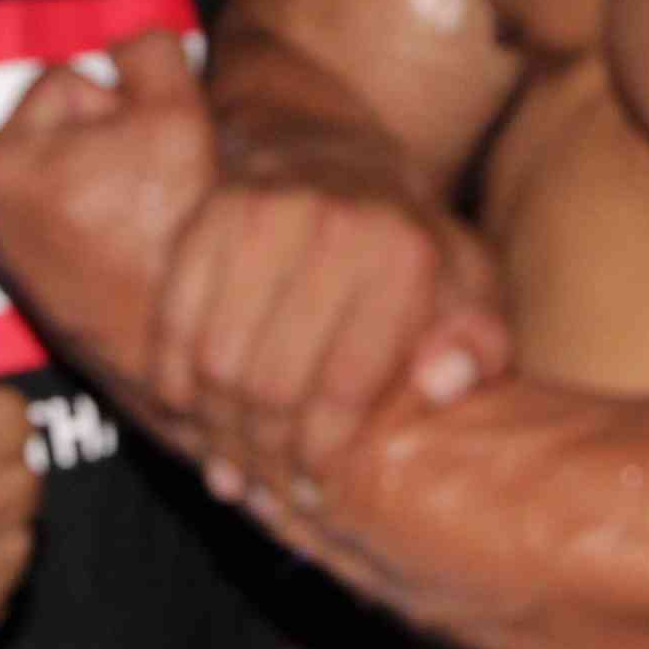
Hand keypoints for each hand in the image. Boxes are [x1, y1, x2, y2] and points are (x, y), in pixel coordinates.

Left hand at [0, 31, 221, 385]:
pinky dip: (99, 221)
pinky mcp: (28, 282)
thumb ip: (147, 50)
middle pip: (62, 127)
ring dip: (108, 181)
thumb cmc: (174, 230)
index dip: (125, 108)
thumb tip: (129, 47)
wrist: (184, 341)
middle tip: (148, 191)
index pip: (68, 82)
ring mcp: (2, 249)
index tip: (146, 156)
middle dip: (110, 143)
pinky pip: (71, 216)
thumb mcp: (174, 108)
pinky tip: (129, 249)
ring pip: (70, 171)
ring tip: (140, 223)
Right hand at [155, 164, 504, 509]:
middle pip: (273, 383)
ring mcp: (265, 214)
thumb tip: (443, 383)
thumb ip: (476, 345)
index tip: (314, 492)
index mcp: (405, 256)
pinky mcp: (209, 215)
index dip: (322, 455)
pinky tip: (187, 412)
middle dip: (264, 453)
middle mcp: (335, 226)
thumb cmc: (410, 250)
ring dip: (214, 426)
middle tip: (264, 487)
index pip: (345, 387)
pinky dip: (172, 376)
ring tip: (228, 463)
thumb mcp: (469, 291)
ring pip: (217, 360)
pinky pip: (174, 319)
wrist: (338, 156)